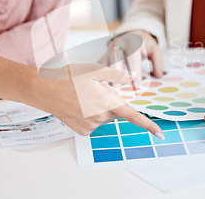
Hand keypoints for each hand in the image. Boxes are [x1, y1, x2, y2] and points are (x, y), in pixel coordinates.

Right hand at [36, 63, 163, 137]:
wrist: (43, 90)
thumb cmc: (68, 77)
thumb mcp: (94, 70)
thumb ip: (116, 74)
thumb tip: (132, 76)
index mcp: (108, 102)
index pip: (133, 116)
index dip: (149, 125)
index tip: (161, 134)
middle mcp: (101, 117)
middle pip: (116, 111)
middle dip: (111, 101)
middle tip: (94, 89)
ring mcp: (91, 126)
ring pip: (104, 117)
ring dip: (99, 108)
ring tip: (82, 96)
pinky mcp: (82, 131)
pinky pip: (94, 123)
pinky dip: (90, 115)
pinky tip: (78, 106)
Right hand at [99, 31, 163, 85]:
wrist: (131, 34)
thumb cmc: (143, 45)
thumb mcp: (154, 49)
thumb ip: (157, 62)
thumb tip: (158, 75)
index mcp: (133, 42)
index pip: (133, 58)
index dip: (134, 72)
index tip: (136, 85)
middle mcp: (119, 44)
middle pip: (115, 59)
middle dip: (116, 73)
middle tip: (119, 87)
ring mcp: (109, 49)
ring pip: (105, 62)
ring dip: (105, 75)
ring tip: (108, 87)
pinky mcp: (104, 54)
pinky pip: (98, 65)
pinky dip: (98, 74)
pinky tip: (99, 83)